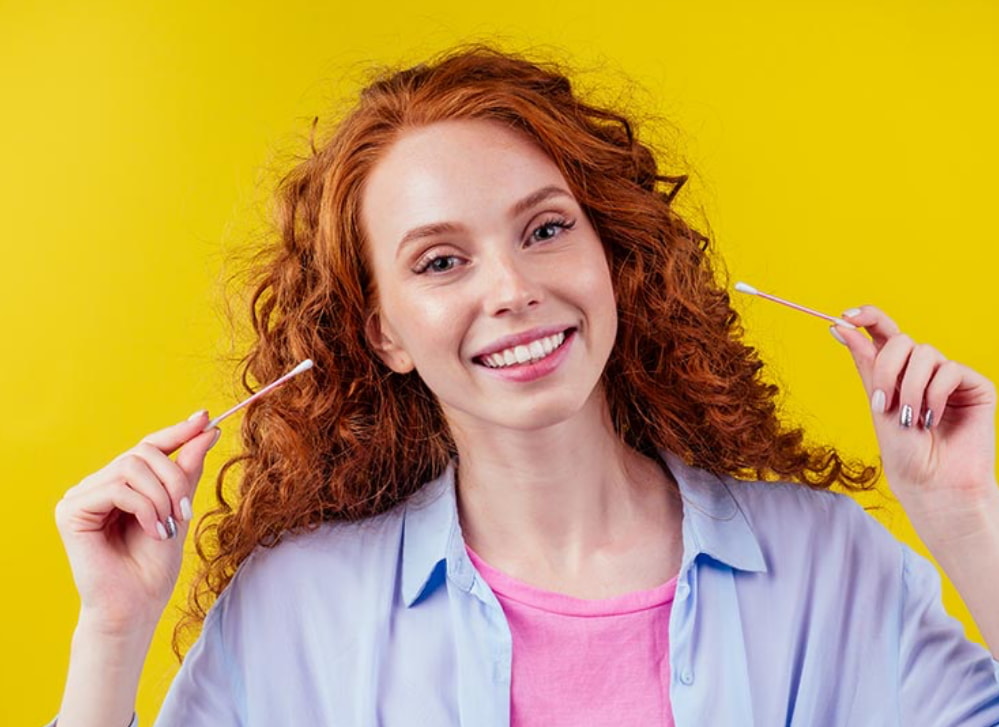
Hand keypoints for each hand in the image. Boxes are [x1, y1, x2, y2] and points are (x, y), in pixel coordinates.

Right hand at [55, 411, 219, 635]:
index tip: (206, 419)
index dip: (177, 432)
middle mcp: (98, 484)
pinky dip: (144, 508)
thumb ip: (187, 470)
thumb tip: (206, 428)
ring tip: (167, 527)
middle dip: (174, 479)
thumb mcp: (179, 508)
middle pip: (144, 452)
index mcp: (122, 484)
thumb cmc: (154, 565)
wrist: (137, 605)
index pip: (148, 446)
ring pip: (132, 467)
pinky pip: (117, 488)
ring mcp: (81, 496)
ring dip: (161, 496)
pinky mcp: (70, 510)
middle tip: (185, 512)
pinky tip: (152, 531)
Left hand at [833, 306, 997, 523]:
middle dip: (886, 369)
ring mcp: (948, 376)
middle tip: (882, 403)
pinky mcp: (974, 386)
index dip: (867, 317)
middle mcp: (921, 370)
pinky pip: (949, 369)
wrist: (932, 484)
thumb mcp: (877, 403)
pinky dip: (934, 394)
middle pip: (900, 340)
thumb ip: (866, 363)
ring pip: (924, 353)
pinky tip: (933, 418)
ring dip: (910, 389)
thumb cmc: (904, 452)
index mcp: (895, 372)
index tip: (846, 317)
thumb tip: (840, 326)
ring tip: (910, 420)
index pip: (883, 333)